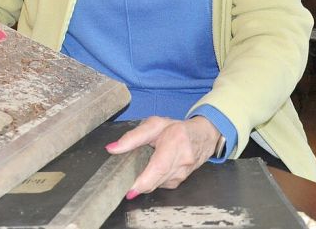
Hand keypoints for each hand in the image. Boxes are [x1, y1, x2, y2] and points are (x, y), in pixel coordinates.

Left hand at [105, 116, 220, 196]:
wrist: (203, 136)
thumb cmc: (176, 128)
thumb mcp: (153, 125)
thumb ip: (132, 137)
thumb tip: (112, 149)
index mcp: (175, 142)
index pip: (159, 167)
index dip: (143, 181)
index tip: (129, 190)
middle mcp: (182, 161)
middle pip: (156, 180)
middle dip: (137, 185)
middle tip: (121, 183)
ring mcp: (183, 174)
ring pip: (157, 185)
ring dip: (143, 182)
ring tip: (135, 171)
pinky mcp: (180, 181)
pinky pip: (160, 185)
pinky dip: (151, 180)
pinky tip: (148, 171)